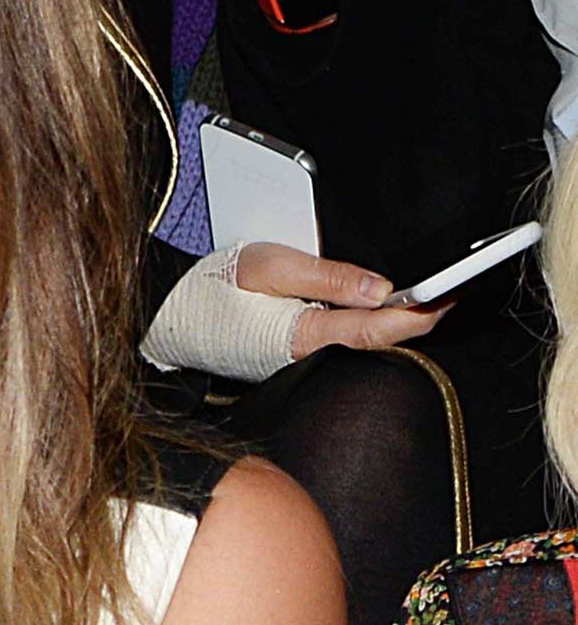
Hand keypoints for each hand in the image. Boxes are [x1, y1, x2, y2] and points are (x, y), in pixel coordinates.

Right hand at [232, 244, 450, 360]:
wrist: (171, 318)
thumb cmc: (213, 290)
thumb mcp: (268, 265)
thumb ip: (324, 277)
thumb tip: (379, 287)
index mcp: (302, 333)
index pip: (373, 327)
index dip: (416, 315)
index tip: (449, 297)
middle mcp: (308, 355)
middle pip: (376, 339)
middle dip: (417, 318)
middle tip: (453, 292)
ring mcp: (302, 359)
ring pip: (361, 342)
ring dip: (396, 321)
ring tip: (429, 295)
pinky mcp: (296, 354)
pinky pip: (343, 340)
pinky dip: (370, 323)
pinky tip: (384, 306)